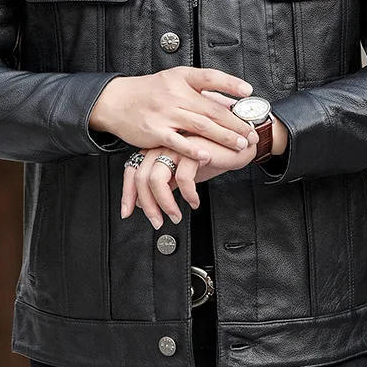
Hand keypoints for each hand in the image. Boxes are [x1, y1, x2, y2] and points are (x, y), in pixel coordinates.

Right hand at [89, 66, 260, 159]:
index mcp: (181, 77)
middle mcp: (174, 93)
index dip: (230, 83)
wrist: (116, 101)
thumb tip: (231, 99)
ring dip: (224, 137)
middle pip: (211, 108)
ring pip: (200, 126)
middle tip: (252, 132)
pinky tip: (208, 155)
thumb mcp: (174, 81)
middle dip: (235, 122)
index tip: (248, 91)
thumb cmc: (150, 92)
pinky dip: (194, 149)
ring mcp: (164, 113)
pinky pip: (178, 142)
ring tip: (240, 144)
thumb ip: (201, 90)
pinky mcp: (154, 131)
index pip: (209, 77)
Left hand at [120, 91, 288, 227]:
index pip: (132, 170)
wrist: (239, 144)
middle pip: (141, 177)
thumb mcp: (183, 173)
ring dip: (165, 203)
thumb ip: (165, 184)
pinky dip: (187, 194)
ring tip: (176, 215)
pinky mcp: (193, 149)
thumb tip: (146, 203)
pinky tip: (195, 202)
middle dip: (148, 205)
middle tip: (158, 221)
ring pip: (157, 179)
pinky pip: (182, 178)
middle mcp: (163, 145)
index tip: (128, 212)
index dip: (127, 193)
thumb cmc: (212, 155)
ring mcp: (176, 146)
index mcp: (157, 149)